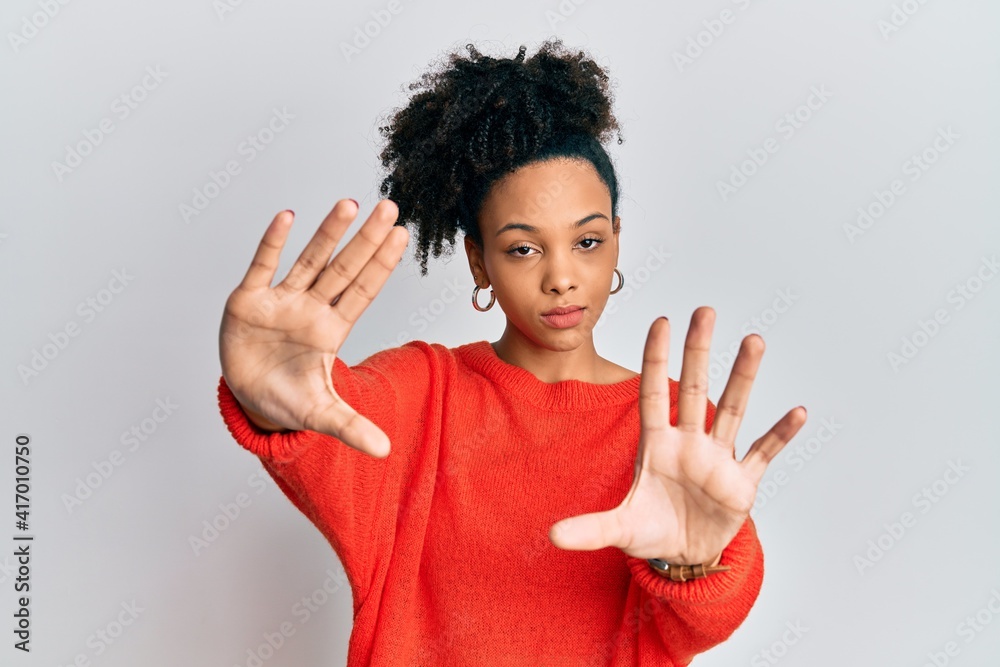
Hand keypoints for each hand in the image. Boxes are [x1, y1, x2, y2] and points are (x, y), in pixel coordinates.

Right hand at [218, 199, 408, 457]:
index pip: (363, 291)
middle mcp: (311, 308)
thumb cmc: (287, 398)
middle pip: (344, 268)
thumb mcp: (320, 414)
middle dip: (365, 240)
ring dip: (328, 233)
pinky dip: (273, 243)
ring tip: (350, 204)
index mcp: (331, 329)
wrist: (247, 397)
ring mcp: (281, 301)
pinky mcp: (248, 301)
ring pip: (309, 261)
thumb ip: (351, 427)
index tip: (402, 236)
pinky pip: (262, 266)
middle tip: (390, 208)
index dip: (382, 265)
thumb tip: (385, 451)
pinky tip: (287, 217)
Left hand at [548, 307, 806, 563]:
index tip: (661, 322)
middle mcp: (689, 444)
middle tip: (704, 311)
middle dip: (699, 351)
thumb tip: (551, 535)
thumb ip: (589, 529)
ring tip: (753, 340)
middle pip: (694, 389)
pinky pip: (763, 453)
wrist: (685, 556)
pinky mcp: (741, 484)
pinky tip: (797, 412)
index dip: (657, 360)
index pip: (654, 394)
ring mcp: (717, 461)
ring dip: (743, 377)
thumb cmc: (652, 530)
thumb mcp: (619, 529)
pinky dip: (780, 435)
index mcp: (657, 446)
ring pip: (732, 409)